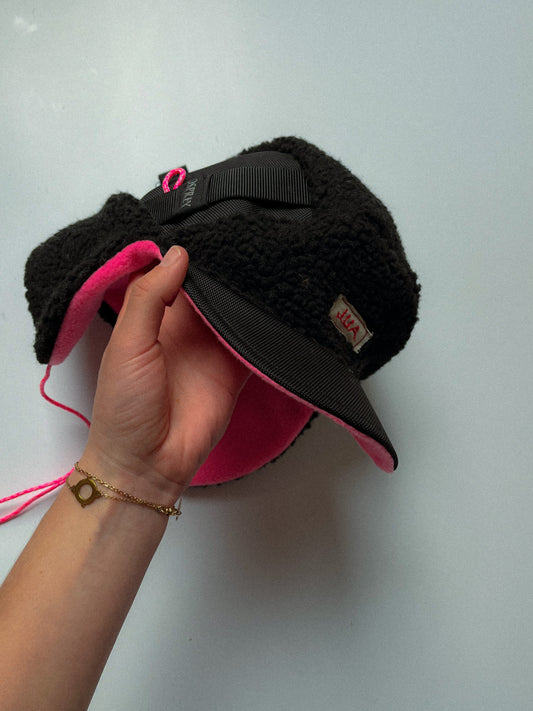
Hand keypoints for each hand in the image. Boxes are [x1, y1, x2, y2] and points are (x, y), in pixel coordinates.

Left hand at [80, 246, 249, 498]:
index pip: (174, 276)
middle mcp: (184, 330)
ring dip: (247, 295)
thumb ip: (149, 298)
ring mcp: (212, 350)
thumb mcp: (127, 344)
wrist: (147, 463)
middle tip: (251, 235)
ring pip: (234, 313)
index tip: (212, 225)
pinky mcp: (235, 372)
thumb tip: (179, 253)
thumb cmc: (125, 404)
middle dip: (225, 270)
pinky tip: (280, 303)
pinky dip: (264, 328)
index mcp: (153, 319)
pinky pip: (253, 344)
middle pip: (209, 291)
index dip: (189, 254)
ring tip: (271, 258)